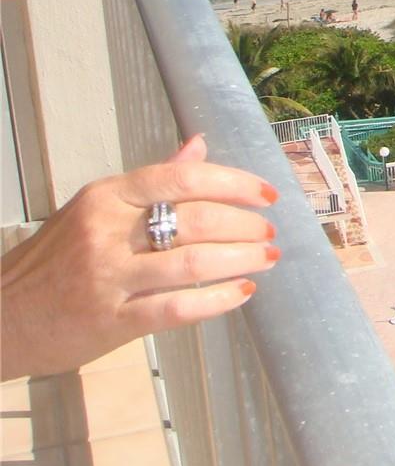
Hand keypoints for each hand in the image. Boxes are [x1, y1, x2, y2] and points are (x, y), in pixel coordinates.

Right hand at [0, 136, 278, 379]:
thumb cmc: (54, 261)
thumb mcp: (95, 208)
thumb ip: (151, 181)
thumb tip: (199, 145)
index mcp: (107, 196)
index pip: (183, 178)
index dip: (234, 183)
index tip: (267, 194)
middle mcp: (106, 231)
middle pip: (197, 218)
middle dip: (245, 224)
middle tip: (269, 231)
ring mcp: (107, 277)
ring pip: (194, 261)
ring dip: (242, 258)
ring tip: (267, 258)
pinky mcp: (109, 321)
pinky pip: (177, 308)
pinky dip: (219, 299)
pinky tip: (243, 292)